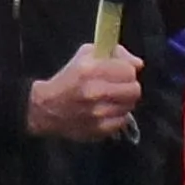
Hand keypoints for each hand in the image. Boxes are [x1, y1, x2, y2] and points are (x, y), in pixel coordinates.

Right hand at [24, 43, 143, 143]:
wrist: (46, 109)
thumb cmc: (69, 78)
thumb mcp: (86, 55)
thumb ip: (114, 54)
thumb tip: (138, 64)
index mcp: (90, 70)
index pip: (129, 71)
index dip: (126, 69)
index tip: (120, 71)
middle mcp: (95, 92)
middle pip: (134, 90)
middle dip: (129, 85)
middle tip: (119, 85)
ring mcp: (98, 114)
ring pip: (130, 105)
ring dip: (123, 101)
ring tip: (110, 98)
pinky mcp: (99, 130)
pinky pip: (121, 121)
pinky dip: (116, 115)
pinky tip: (105, 110)